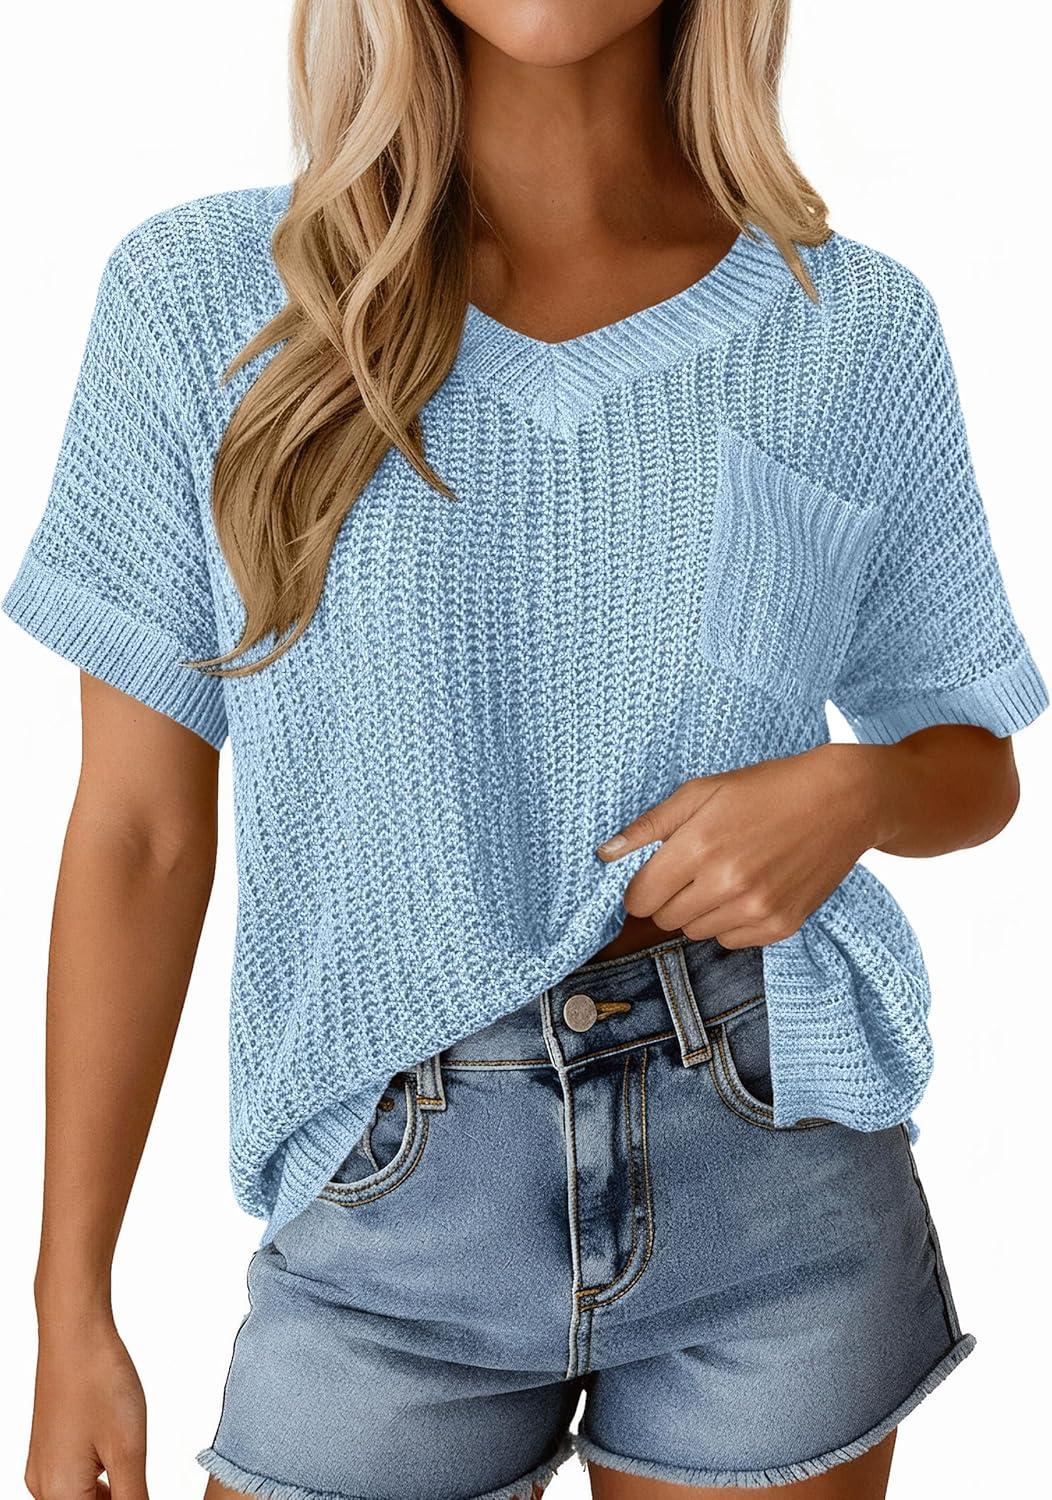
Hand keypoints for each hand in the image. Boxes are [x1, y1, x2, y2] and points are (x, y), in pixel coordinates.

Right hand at [27, 1314, 147, 1498]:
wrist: (74, 1335)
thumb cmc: (99, 1383)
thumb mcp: (128, 1450)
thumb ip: (133, 1498)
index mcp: (60, 1493)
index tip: (141, 1486)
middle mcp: (43, 1486)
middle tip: (142, 1480)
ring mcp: (43, 1466)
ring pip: (81, 1497)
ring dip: (110, 1494)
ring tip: (135, 1470)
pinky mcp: (49, 1448)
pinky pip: (74, 1479)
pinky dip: (100, 1478)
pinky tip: (119, 1458)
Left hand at [596, 744, 879, 948]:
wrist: (843, 802)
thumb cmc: (768, 789)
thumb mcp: (702, 791)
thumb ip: (650, 826)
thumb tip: (605, 855)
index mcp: (700, 846)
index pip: (640, 897)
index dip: (639, 888)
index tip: (651, 876)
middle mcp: (726, 884)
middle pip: (665, 919)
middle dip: (668, 898)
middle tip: (693, 868)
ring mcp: (756, 909)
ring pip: (696, 933)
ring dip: (699, 911)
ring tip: (725, 875)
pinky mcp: (781, 926)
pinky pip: (731, 942)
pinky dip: (730, 922)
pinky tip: (750, 889)